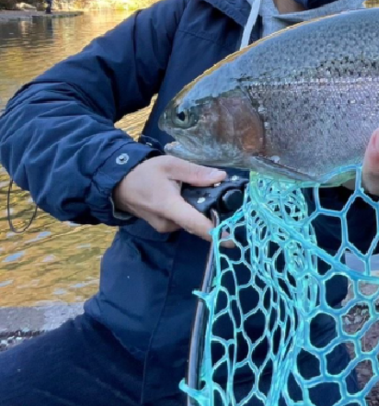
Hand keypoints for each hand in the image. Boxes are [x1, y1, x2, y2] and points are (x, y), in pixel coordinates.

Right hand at [112, 155, 226, 239]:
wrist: (118, 184)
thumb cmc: (144, 172)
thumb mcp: (171, 165)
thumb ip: (196, 173)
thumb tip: (220, 176)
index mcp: (169, 207)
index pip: (196, 224)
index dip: (216, 232)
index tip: (232, 240)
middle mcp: (167, 223)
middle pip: (197, 224)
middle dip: (215, 218)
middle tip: (231, 203)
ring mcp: (164, 227)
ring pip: (191, 223)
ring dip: (203, 213)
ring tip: (214, 196)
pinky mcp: (163, 226)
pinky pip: (183, 222)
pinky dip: (193, 213)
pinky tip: (197, 200)